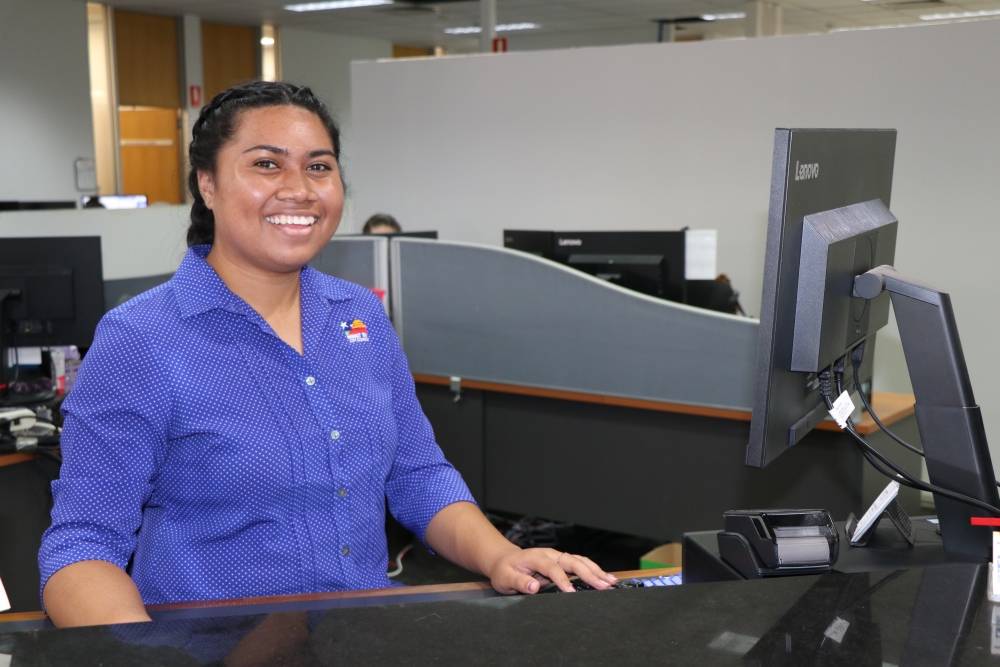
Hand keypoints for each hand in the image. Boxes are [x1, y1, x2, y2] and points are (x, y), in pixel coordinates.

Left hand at [486, 547, 616, 594]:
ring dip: (596, 571)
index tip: (571, 593)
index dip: (562, 581)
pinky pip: (580, 564)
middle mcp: (550, 555)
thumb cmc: (505, 570)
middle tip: (604, 586)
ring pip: (580, 561)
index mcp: (536, 558)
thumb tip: (534, 586)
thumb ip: (519, 582)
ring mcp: (558, 557)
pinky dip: (594, 570)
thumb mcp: (505, 578)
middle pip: (573, 562)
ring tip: (611, 581)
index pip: (553, 569)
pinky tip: (605, 577)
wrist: (505, 560)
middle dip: (589, 574)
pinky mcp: (562, 562)